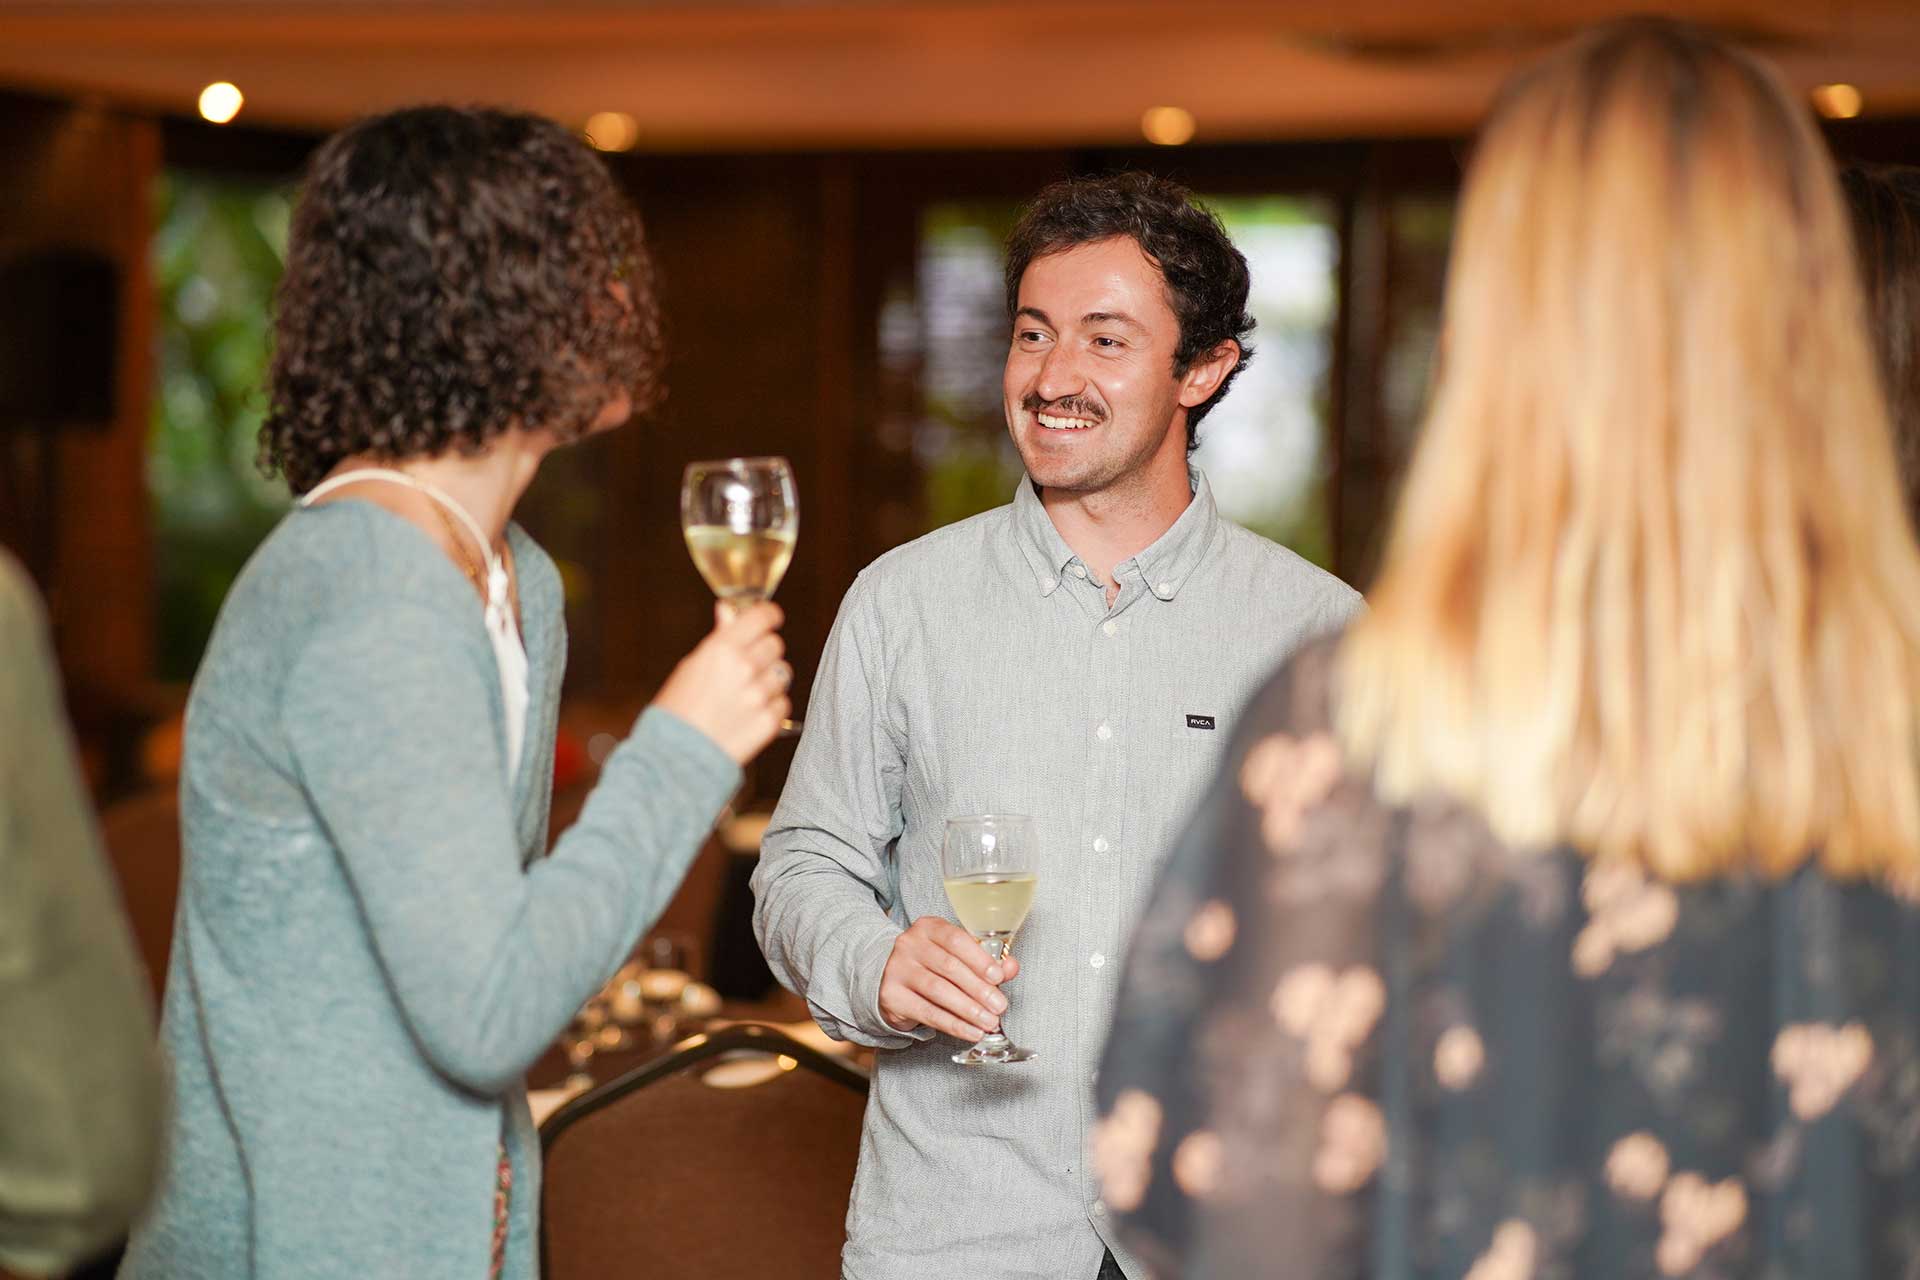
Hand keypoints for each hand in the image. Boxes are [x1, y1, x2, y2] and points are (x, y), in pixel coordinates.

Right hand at [651, 602, 790, 764]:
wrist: (677, 758)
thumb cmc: (677, 710)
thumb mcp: (692, 666)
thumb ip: (718, 637)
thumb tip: (728, 610)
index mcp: (723, 648)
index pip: (763, 616)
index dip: (768, 616)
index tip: (768, 620)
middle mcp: (745, 668)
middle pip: (776, 644)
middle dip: (764, 651)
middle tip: (747, 666)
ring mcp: (759, 696)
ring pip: (782, 674)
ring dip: (768, 680)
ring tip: (745, 695)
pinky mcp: (769, 721)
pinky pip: (783, 703)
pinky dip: (771, 707)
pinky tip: (749, 714)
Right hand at [878, 916, 1020, 1040]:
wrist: (889, 979)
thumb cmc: (931, 965)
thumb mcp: (957, 956)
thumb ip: (985, 961)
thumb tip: (1010, 968)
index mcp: (928, 927)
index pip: (956, 940)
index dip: (979, 959)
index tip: (999, 977)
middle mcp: (909, 944)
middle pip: (949, 967)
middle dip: (979, 989)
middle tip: (999, 1006)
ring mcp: (897, 969)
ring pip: (938, 991)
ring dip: (968, 1009)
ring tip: (988, 1022)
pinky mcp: (891, 996)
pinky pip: (927, 1013)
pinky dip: (953, 1025)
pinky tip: (971, 1031)